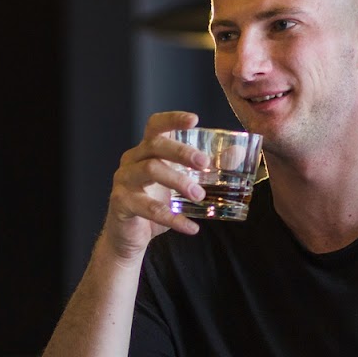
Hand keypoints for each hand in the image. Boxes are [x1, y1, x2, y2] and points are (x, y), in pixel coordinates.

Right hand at [101, 111, 208, 261]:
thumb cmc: (155, 204)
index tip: (194, 120)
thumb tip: (236, 154)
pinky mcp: (121, 202)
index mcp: (146, 151)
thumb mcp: (180, 185)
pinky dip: (173, 218)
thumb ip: (204, 170)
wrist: (129, 237)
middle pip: (154, 145)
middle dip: (181, 151)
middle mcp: (132, 160)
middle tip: (204, 164)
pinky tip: (191, 227)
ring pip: (150, 169)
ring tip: (199, 195)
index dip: (172, 119)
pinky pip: (149, 208)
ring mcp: (124, 180)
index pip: (155, 126)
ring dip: (178, 181)